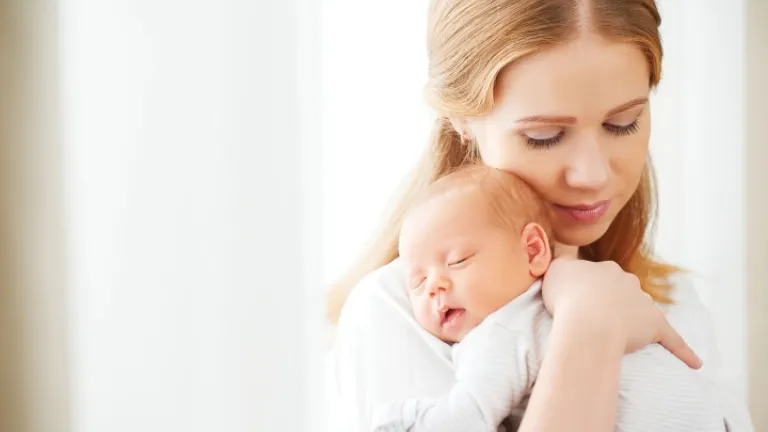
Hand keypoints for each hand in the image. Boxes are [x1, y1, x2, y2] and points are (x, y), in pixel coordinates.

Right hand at [541, 258, 701, 368]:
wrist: (586, 322)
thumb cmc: (568, 297)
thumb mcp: (556, 270)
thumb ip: (563, 260)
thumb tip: (567, 259)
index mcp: (606, 269)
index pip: (600, 277)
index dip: (588, 291)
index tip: (578, 303)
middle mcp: (627, 282)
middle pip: (623, 292)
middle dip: (614, 303)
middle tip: (594, 319)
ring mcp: (643, 304)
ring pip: (643, 312)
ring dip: (635, 321)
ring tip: (620, 337)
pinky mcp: (655, 327)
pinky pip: (672, 340)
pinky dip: (683, 351)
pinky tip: (695, 363)